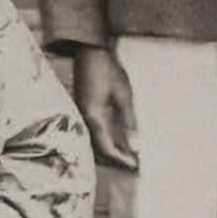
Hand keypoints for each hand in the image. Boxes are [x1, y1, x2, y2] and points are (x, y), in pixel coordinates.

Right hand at [72, 47, 137, 169]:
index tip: (136, 165)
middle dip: (115, 159)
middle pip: (97, 149)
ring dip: (110, 151)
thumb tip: (136, 145)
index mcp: (93, 117)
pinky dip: (104, 140)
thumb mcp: (124, 97)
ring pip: (94, 141)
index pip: (106, 148)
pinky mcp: (82, 109)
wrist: (91, 52)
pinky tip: (116, 139)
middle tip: (133, 165)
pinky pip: (92, 132)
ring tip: (127, 155)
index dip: (121, 159)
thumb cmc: (108, 71)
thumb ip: (129, 122)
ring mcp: (81, 114)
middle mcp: (83, 119)